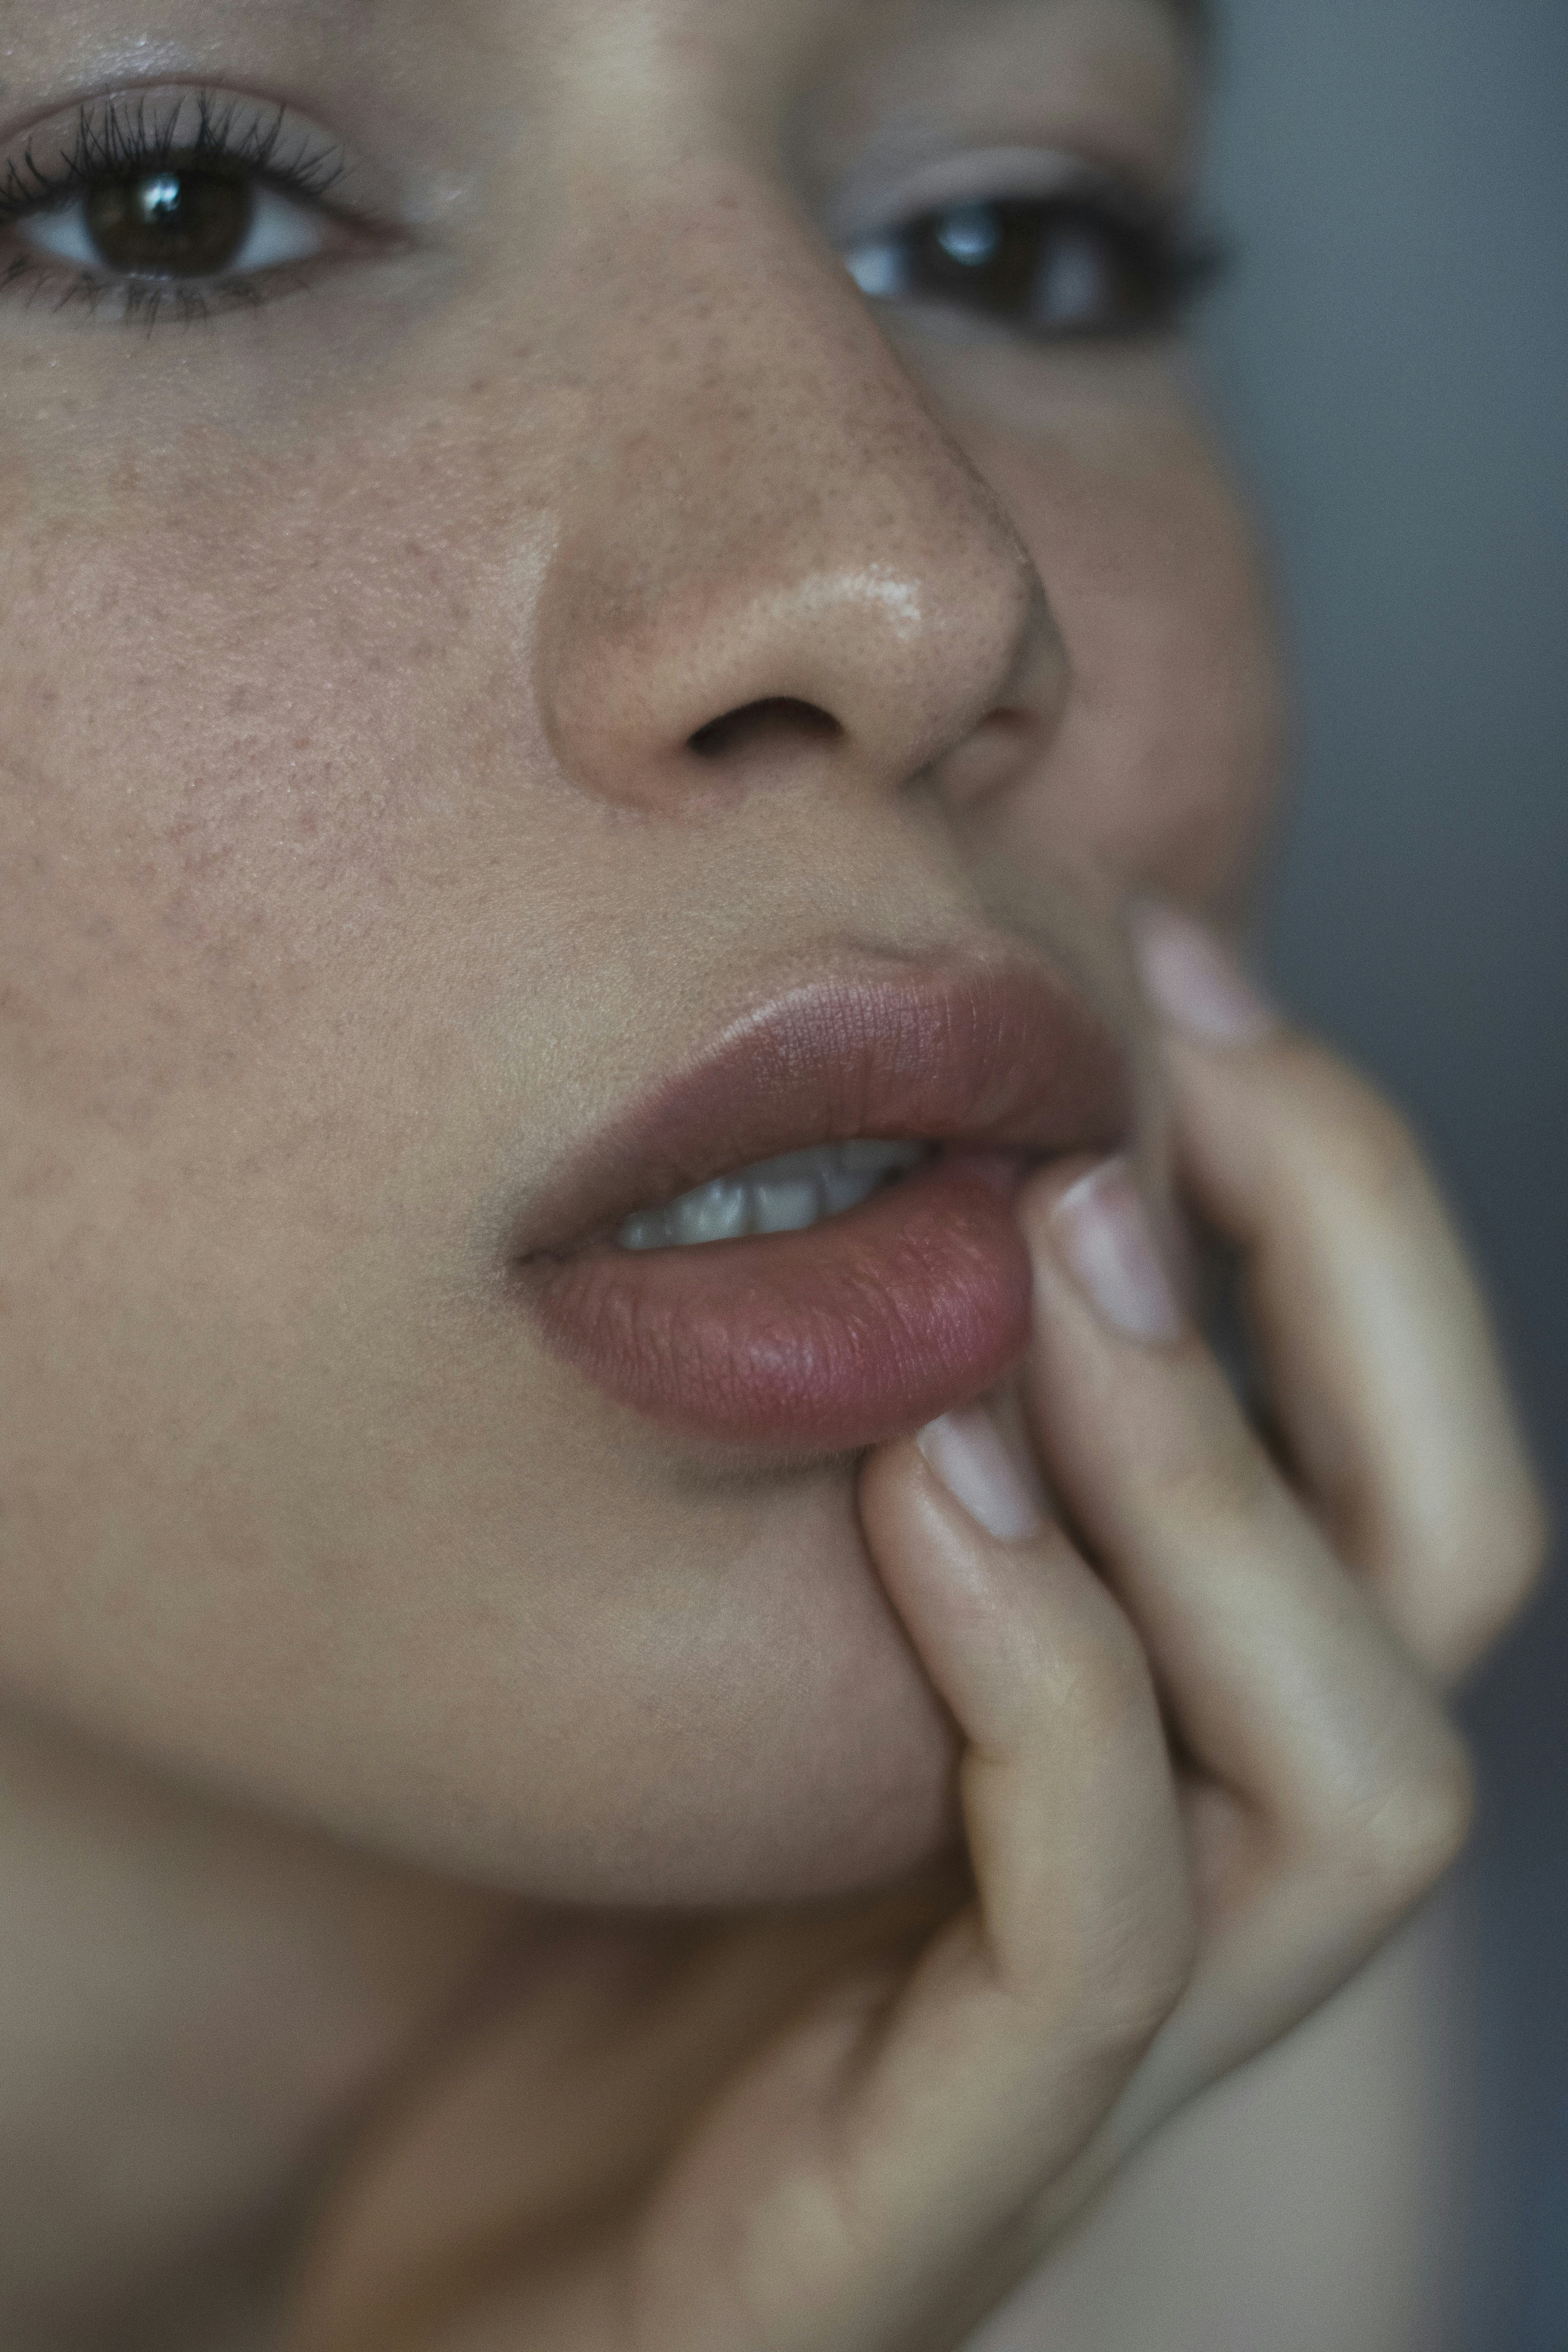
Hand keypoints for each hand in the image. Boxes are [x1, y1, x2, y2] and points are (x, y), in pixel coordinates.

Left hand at [290, 910, 1544, 2351]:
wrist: (456, 2320)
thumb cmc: (592, 1959)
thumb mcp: (748, 1662)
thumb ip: (857, 1476)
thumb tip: (901, 1169)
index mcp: (1173, 1767)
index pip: (1398, 1484)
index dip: (1344, 1208)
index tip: (1186, 972)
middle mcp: (1201, 1911)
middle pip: (1448, 1590)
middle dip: (1355, 1280)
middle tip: (1181, 1045)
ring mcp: (1095, 2088)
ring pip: (1352, 1776)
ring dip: (1220, 1470)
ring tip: (1063, 1246)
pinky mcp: (943, 2215)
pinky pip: (1092, 1947)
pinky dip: (1046, 1682)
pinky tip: (928, 1484)